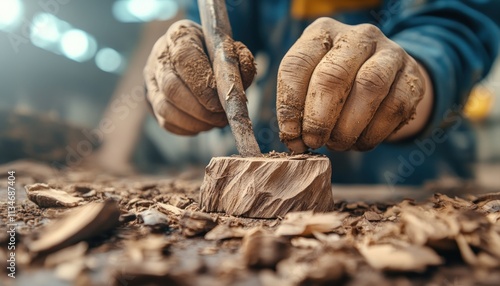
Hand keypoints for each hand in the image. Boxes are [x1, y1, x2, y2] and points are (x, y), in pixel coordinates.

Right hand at [144, 20, 255, 134]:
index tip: (222, 102)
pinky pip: (166, 122)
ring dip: (195, 122)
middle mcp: (159, 57)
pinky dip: (188, 128)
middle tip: (222, 118)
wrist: (197, 60)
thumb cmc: (216, 55)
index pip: (184, 58)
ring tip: (216, 122)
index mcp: (179, 35)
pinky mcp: (151, 103)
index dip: (203, 84)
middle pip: (171, 88)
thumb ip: (240, 60)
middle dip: (200, 109)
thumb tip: (239, 79)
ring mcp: (151, 81)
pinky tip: (205, 124)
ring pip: (165, 109)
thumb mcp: (231, 50)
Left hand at [277, 18, 430, 151]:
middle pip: (333, 75)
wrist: (384, 78)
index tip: (290, 135)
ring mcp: (390, 53)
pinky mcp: (412, 77)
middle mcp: (358, 37)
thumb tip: (295, 143)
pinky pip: (394, 107)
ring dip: (348, 127)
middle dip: (319, 118)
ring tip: (337, 144)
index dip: (290, 105)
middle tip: (314, 141)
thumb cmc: (336, 85)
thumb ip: (299, 110)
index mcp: (322, 33)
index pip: (296, 65)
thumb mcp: (311, 86)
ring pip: (369, 88)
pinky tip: (360, 142)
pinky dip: (373, 133)